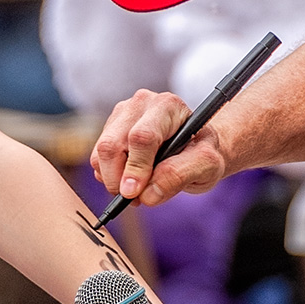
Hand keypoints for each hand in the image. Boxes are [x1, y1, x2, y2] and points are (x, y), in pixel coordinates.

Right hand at [92, 90, 228, 206]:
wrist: (195, 148)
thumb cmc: (202, 153)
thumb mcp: (206, 166)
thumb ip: (179, 176)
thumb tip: (147, 194)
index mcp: (168, 106)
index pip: (142, 137)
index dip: (136, 168)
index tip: (134, 194)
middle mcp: (142, 104)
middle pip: (112, 144)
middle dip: (118, 178)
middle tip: (134, 199)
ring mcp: (122, 114)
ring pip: (101, 152)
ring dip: (113, 180)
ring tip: (138, 192)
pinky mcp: (110, 128)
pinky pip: (97, 158)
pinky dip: (109, 176)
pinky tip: (130, 180)